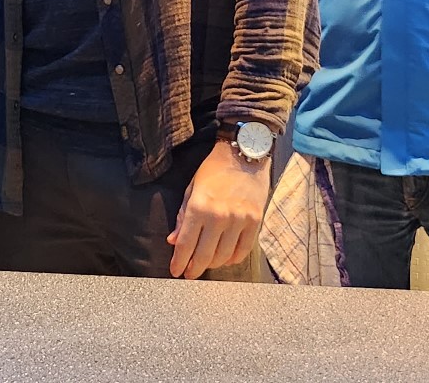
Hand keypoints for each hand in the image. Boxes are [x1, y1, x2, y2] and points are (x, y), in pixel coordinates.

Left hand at [166, 145, 268, 278]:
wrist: (244, 154)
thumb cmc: (213, 170)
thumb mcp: (191, 189)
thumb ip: (182, 216)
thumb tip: (173, 241)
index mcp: (199, 207)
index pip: (185, 244)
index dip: (179, 262)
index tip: (176, 271)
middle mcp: (219, 216)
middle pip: (204, 256)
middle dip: (194, 269)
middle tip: (189, 274)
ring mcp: (239, 220)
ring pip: (223, 257)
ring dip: (212, 264)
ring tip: (206, 263)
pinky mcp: (255, 221)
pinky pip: (243, 250)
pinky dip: (233, 259)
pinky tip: (225, 258)